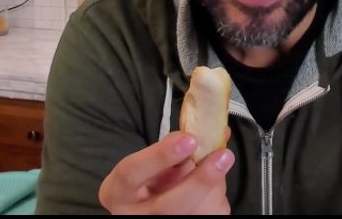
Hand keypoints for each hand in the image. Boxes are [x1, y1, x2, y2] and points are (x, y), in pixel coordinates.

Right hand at [100, 131, 233, 214]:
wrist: (148, 212)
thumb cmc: (146, 185)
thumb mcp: (147, 167)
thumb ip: (168, 150)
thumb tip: (209, 131)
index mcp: (117, 193)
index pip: (131, 173)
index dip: (160, 156)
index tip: (188, 139)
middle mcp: (135, 217)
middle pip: (170, 205)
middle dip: (200, 181)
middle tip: (223, 156)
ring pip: (198, 210)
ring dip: (214, 185)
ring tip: (212, 168)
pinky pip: (212, 213)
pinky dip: (217, 196)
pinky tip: (209, 190)